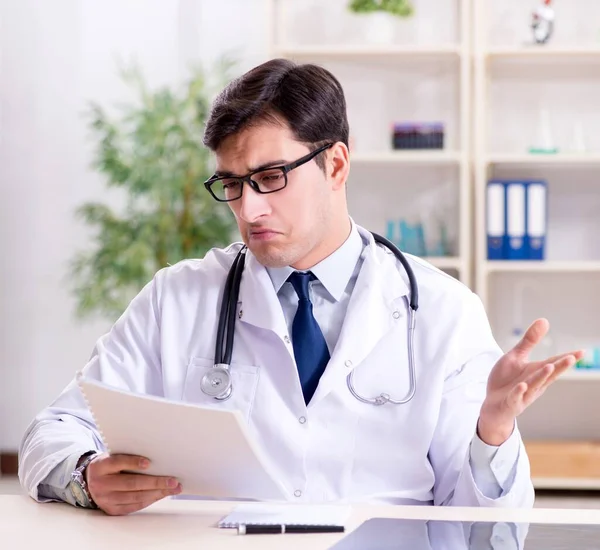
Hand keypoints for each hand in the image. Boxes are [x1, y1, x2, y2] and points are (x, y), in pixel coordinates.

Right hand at [86, 453, 181, 515]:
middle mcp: (101, 484)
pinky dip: (149, 500)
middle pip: (131, 483)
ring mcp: (106, 499)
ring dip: (157, 493)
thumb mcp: (112, 456)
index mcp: (101, 466)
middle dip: (154, 482)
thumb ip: (127, 457)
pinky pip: (134, 506)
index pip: (118, 462)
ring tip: (172, 488)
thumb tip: (154, 460)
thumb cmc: (108, 466)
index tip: (149, 463)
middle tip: (172, 480)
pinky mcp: (112, 510)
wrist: (89, 481)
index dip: (133, 462)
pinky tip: (161, 495)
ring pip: (135, 497)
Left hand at [478, 318, 583, 445]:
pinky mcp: (511, 401)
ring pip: (534, 384)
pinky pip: (515, 397)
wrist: (492, 403)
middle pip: (548, 374)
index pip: (554, 363)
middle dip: (559, 366)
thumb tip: (544, 320)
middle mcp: (535, 383)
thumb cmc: (507, 379)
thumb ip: (529, 341)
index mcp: (537, 371)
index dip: (566, 358)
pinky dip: (519, 392)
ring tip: (549, 367)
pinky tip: (522, 385)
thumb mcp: (516, 356)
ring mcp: (524, 393)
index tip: (582, 351)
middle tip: (571, 358)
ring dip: (541, 376)